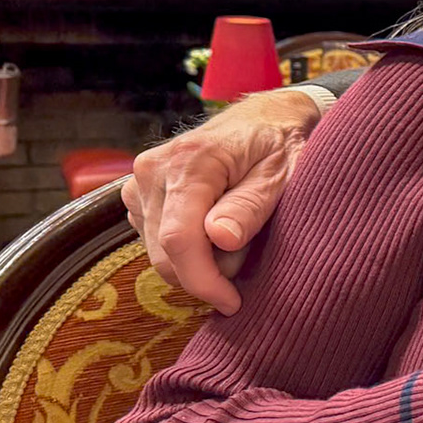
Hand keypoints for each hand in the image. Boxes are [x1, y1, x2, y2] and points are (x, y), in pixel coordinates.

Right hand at [123, 88, 321, 314]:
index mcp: (189, 162)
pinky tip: (213, 231)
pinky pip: (154, 240)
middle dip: (204, 273)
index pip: (178, 239)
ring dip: (197, 260)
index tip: (230, 302)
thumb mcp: (283, 175)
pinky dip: (186, 248)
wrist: (264, 120)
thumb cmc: (280, 146)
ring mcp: (140, 181)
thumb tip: (219, 239)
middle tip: (246, 260)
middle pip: (163, 252)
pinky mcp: (138, 193)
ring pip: (157, 251)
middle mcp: (153, 169)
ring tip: (236, 235)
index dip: (202, 281)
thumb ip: (251, 206)